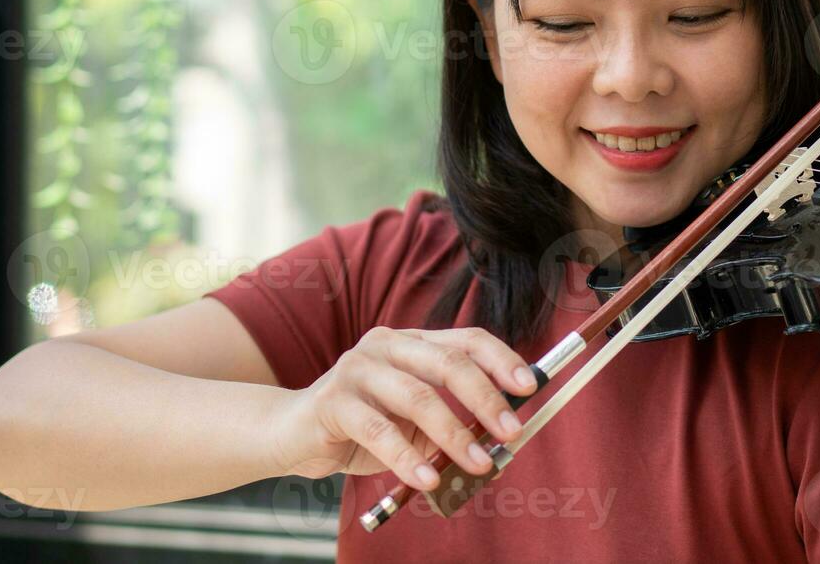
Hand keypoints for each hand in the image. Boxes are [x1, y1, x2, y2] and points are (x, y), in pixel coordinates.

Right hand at [267, 326, 537, 489]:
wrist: (291, 434)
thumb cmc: (364, 427)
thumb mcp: (414, 423)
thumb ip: (451, 422)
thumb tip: (500, 442)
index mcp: (413, 342)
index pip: (467, 340)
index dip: (502, 361)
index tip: (529, 388)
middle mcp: (387, 345)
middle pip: (448, 363)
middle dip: (486, 398)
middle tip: (511, 432)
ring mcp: (358, 369)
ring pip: (418, 397)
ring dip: (455, 434)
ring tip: (480, 464)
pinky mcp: (333, 401)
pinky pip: (379, 430)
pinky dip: (409, 457)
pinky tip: (429, 479)